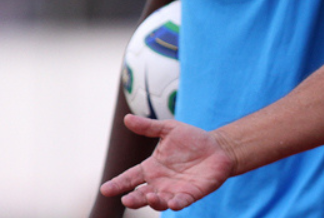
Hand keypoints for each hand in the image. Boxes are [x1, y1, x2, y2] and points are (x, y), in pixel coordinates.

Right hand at [100, 115, 233, 211]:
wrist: (218, 147)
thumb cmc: (192, 139)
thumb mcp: (169, 129)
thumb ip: (148, 127)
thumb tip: (126, 118)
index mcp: (151, 168)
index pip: (130, 177)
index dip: (118, 184)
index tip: (105, 189)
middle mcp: (160, 183)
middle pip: (141, 195)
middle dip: (133, 199)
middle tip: (126, 199)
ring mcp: (174, 190)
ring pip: (159, 202)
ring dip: (153, 202)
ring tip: (150, 197)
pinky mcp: (191, 194)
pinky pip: (181, 202)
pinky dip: (176, 204)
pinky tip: (173, 204)